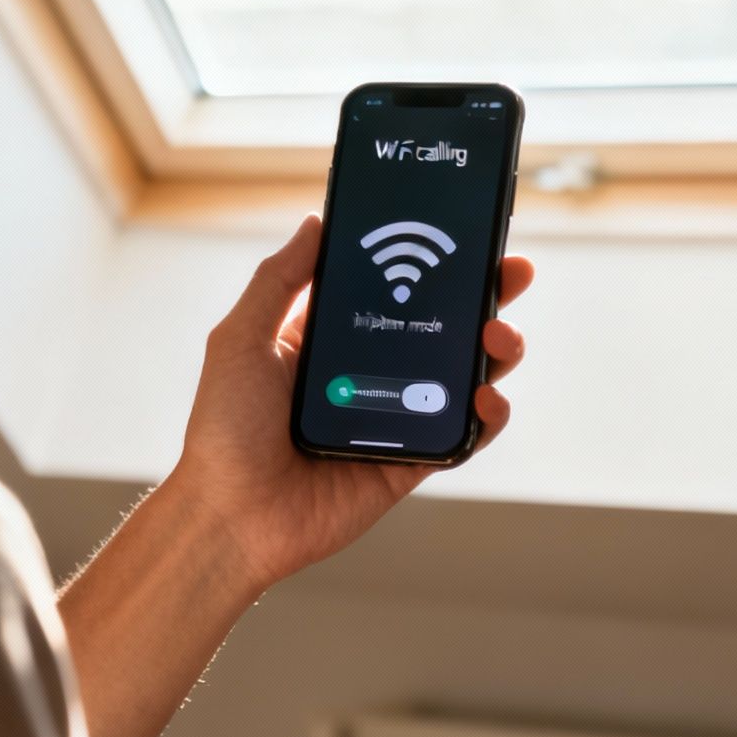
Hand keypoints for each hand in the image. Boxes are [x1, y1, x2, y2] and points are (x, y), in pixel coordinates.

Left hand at [166, 212, 533, 592]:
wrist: (232, 514)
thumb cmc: (224, 429)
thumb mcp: (242, 338)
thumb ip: (280, 280)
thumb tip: (317, 223)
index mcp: (329, 339)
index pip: (391, 288)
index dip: (428, 262)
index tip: (461, 234)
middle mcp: (367, 373)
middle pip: (440, 326)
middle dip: (484, 296)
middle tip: (512, 273)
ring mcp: (393, 418)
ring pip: (462, 376)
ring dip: (494, 350)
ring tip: (498, 336)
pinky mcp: (409, 463)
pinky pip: (461, 435)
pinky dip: (487, 415)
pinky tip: (486, 396)